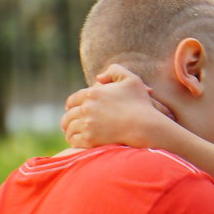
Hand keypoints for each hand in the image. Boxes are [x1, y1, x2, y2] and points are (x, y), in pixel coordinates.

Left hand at [61, 64, 175, 148]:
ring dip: (70, 132)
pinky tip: (78, 143)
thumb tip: (98, 77)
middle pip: (69, 115)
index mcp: (92, 93)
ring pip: (70, 129)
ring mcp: (87, 124)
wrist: (145, 126)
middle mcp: (86, 108)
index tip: (69, 109)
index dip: (70, 105)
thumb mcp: (131, 79)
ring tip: (72, 135)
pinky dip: (74, 142)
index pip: (73, 99)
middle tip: (68, 125)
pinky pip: (75, 141)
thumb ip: (115, 70)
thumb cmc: (140, 104)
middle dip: (68, 120)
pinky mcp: (89, 139)